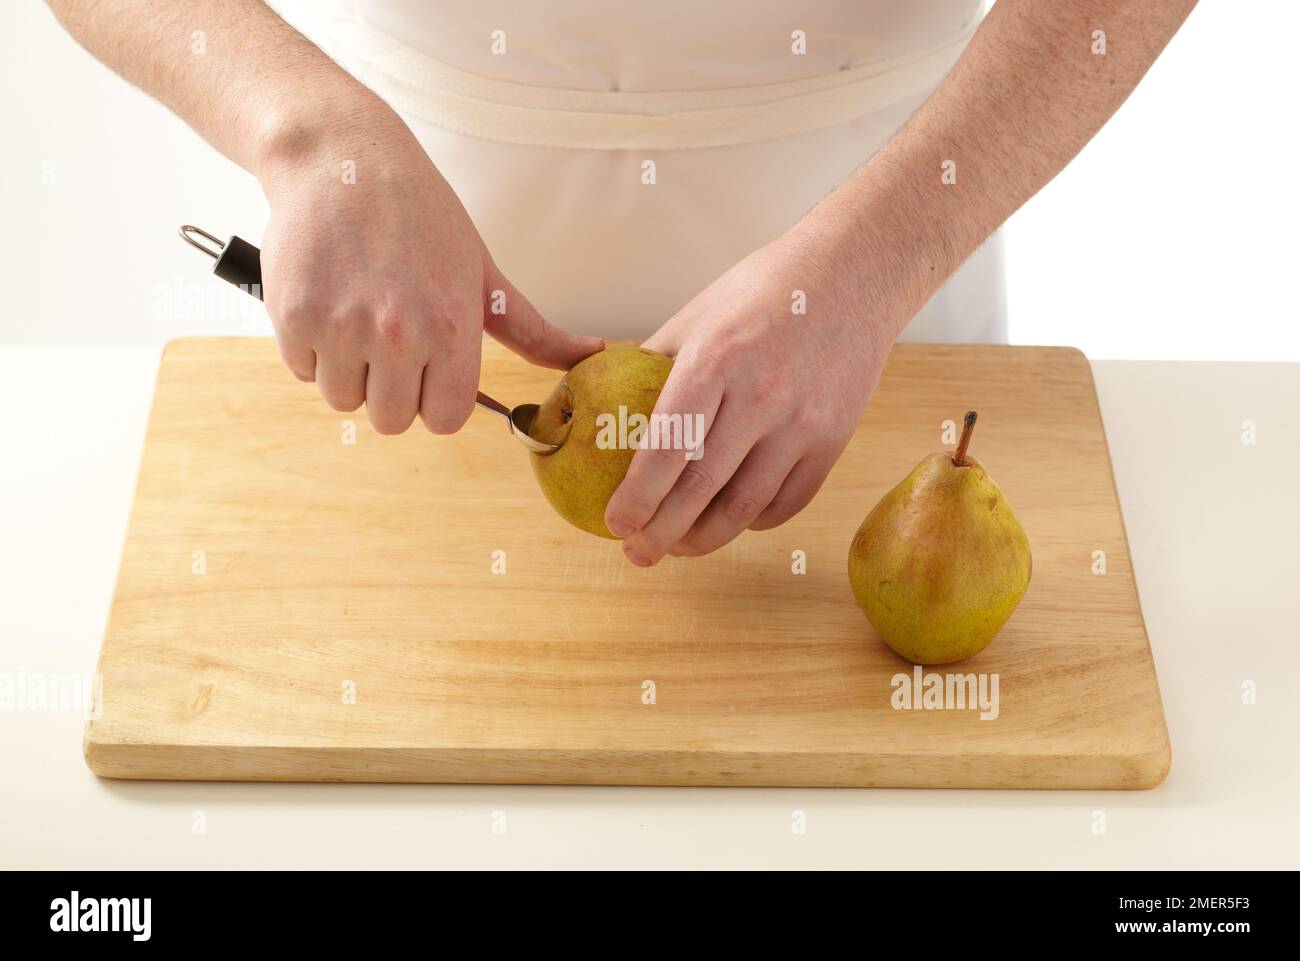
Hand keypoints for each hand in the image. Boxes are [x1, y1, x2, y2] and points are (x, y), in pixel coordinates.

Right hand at [257, 107, 602, 433]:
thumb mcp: (485, 273)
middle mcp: (399, 336)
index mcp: (452, 330)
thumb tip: (593, 354)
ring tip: (357, 316)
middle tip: (390, 339)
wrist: (341, 161)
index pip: (445, 420)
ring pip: (344, 400)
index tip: (429, 372)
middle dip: (392, 390)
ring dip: (349, 371)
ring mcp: (342, 329)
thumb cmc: (420, 215)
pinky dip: (311, 348)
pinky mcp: (294, 319)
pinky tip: (328, 302)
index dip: (436, 400)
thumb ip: (534, 330)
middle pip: (393, 420)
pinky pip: (303, 373)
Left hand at [605, 220, 897, 564]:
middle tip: (637, 553)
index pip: (666, 448)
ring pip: (745, 508)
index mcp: (714, 361)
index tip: (614, 523)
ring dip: (705, 540)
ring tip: (677, 549)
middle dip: (661, 534)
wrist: (853, 276)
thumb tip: (605, 409)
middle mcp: (760, 396)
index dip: (636, 497)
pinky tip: (730, 522)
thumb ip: (652, 365)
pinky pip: (787, 502)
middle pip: (701, 489)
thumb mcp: (696, 315)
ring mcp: (802, 423)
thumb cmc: (762, 293)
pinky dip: (752, 523)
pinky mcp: (834, 440)